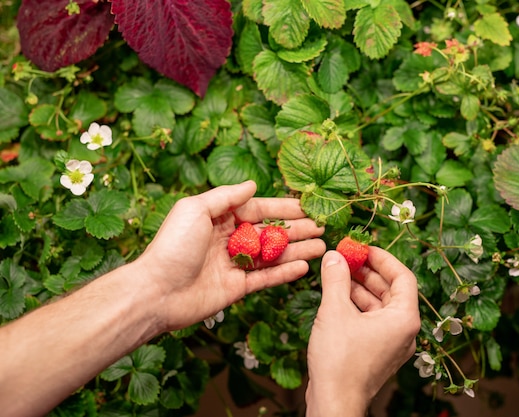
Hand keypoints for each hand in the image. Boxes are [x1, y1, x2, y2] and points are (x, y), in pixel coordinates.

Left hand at [134, 180, 325, 331]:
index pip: (259, 209)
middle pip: (270, 232)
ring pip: (272, 255)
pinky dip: (284, 273)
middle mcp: (229, 239)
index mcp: (219, 218)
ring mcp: (234, 264)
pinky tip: (304, 267)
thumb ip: (226, 196)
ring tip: (321, 246)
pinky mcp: (237, 288)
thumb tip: (253, 184)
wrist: (156, 291)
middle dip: (296, 229)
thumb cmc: (173, 246)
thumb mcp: (195, 209)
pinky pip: (265, 278)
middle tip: (322, 226)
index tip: (307, 207)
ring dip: (297, 250)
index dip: (283, 208)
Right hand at [306, 247, 420, 415]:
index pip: (403, 276)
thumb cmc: (340, 360)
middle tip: (347, 256)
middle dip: (368, 271)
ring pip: (379, 305)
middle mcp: (403, 330)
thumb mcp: (335, 311)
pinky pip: (372, 320)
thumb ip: (336, 279)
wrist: (334, 402)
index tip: (363, 247)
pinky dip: (357, 306)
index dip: (383, 258)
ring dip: (360, 287)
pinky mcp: (377, 352)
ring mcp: (391, 343)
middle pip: (391, 290)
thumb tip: (334, 256)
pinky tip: (337, 296)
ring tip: (337, 273)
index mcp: (404, 318)